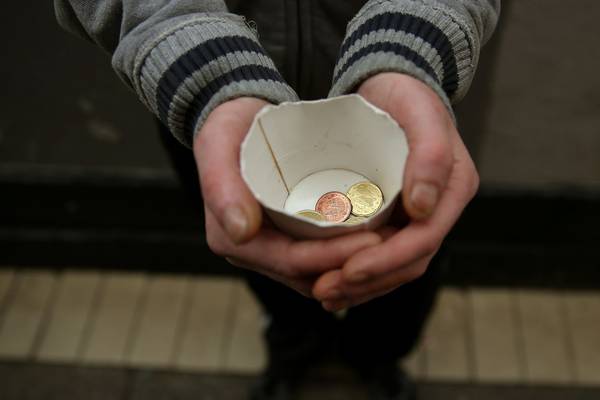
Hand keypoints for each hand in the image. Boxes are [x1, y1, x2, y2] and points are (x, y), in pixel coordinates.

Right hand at [194, 97, 381, 296]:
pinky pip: (319, 256)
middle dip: (351, 263)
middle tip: (393, 242)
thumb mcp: (217, 146)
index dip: (333, 257)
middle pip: (308, 273)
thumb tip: (241, 232)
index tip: (374, 240)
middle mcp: (250, 250)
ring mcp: (268, 246)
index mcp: (231, 237)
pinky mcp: (285, 236)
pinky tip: (375, 235)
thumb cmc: (226, 127)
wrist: (233, 118)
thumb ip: (221, 187)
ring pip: (317, 271)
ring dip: (352, 262)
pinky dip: (345, 251)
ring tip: (391, 241)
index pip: (291, 261)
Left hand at [312, 73, 479, 309]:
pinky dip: (357, 270)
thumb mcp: (421, 114)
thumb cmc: (408, 95)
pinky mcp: (395, 215)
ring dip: (360, 286)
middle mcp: (438, 209)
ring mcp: (417, 215)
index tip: (348, 271)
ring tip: (322, 294)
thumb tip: (423, 208)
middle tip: (324, 291)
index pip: (423, 240)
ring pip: (394, 265)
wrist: (394, 84)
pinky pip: (380, 252)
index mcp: (453, 190)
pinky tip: (329, 277)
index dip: (386, 262)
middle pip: (408, 263)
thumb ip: (430, 155)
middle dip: (368, 282)